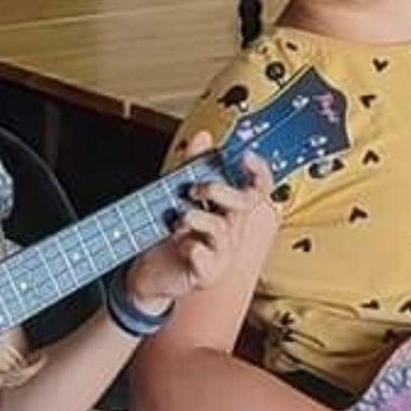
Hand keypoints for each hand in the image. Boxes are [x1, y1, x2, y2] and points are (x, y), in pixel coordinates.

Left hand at [124, 137, 273, 316]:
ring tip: (179, 219)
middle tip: (193, 189)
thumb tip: (203, 137)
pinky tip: (180, 244)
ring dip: (197, 217)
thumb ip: (191, 166)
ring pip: (222, 229)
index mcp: (228, 211)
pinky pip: (205, 257)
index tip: (246, 157)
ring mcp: (221, 253)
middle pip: (244, 204)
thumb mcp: (176, 194)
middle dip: (218, 190)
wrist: (151, 272)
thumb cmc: (169, 234)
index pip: (257, 189)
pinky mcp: (207, 273)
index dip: (258, 172)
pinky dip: (191, 247)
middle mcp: (230, 231)